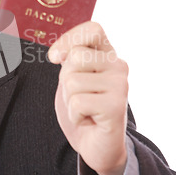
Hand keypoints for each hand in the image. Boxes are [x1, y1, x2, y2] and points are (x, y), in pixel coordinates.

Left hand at [48, 21, 128, 174]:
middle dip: (66, 80)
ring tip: (85, 109)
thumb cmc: (83, 109)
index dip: (69, 40)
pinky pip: (77, 102)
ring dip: (70, 100)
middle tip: (80, 96)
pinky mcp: (116, 106)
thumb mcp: (72, 77)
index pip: (93, 29)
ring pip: (72, 81)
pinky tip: (89, 120)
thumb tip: (56, 53)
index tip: (55, 58)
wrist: (97, 146)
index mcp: (108, 54)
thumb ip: (69, 58)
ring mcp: (120, 86)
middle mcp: (119, 66)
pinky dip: (75, 115)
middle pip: (76, 58)